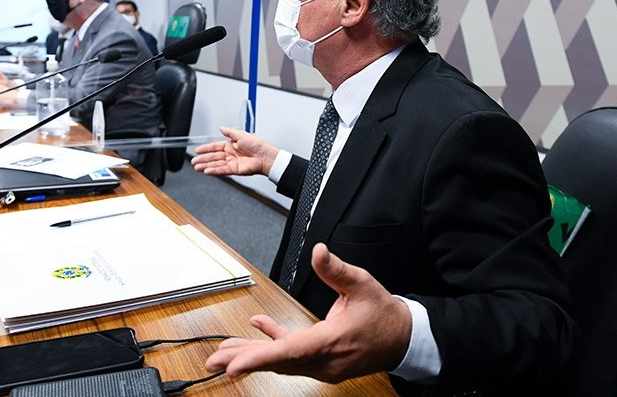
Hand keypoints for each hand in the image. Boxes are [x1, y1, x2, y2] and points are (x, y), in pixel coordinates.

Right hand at [191, 126, 278, 176]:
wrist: (264, 155)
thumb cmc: (257, 145)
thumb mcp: (241, 134)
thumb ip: (229, 132)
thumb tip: (222, 127)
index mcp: (231, 145)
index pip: (215, 147)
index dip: (206, 148)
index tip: (197, 150)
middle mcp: (230, 154)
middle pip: (213, 156)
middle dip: (203, 159)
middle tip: (194, 161)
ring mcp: (232, 162)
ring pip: (216, 164)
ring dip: (206, 165)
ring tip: (197, 167)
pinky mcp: (234, 170)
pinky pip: (222, 170)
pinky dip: (214, 170)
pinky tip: (207, 171)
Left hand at [205, 243, 411, 382]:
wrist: (403, 339)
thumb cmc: (383, 314)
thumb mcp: (363, 284)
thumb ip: (337, 269)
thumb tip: (318, 251)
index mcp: (332, 342)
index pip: (290, 351)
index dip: (259, 357)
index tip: (234, 365)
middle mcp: (324, 361)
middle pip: (277, 362)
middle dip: (243, 360)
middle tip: (213, 361)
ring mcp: (322, 366)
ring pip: (280, 362)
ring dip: (252, 355)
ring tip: (222, 353)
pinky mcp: (321, 363)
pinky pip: (291, 355)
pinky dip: (272, 344)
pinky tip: (256, 327)